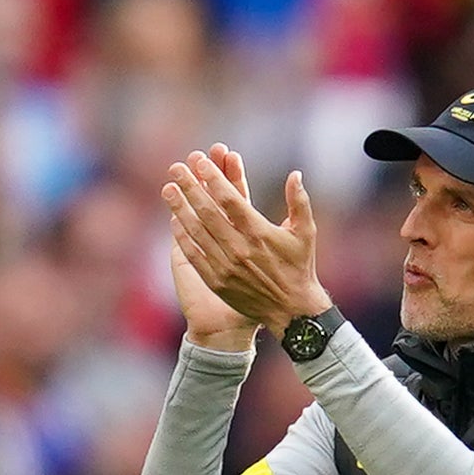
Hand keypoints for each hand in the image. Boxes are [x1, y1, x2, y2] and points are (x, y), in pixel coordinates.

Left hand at [167, 150, 329, 338]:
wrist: (291, 311)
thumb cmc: (299, 268)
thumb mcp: (305, 234)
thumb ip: (299, 202)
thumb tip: (295, 175)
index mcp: (259, 232)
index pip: (230, 199)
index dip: (214, 178)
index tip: (201, 163)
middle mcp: (240, 248)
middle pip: (208, 211)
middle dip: (190, 187)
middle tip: (176, 168)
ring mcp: (225, 266)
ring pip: (197, 231)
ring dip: (180, 208)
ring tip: (168, 189)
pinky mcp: (217, 281)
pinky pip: (194, 254)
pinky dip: (183, 236)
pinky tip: (175, 221)